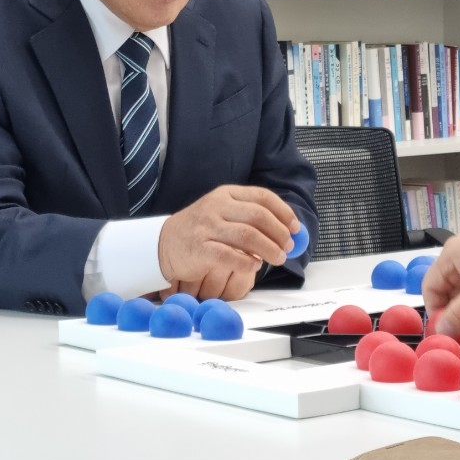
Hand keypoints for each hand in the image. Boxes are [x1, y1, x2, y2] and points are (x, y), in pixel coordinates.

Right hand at [157, 185, 298, 299]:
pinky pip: (230, 256)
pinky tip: (254, 265)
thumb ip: (250, 218)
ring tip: (278, 258)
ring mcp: (206, 227)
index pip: (262, 197)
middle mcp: (216, 207)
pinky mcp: (199, 249)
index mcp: (226, 194)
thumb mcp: (222, 213)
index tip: (295, 227)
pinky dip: (247, 262)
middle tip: (288, 246)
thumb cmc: (199, 230)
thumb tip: (286, 231)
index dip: (283, 212)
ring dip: (269, 249)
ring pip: (248, 236)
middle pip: (258, 216)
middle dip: (279, 233)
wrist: (163, 244)